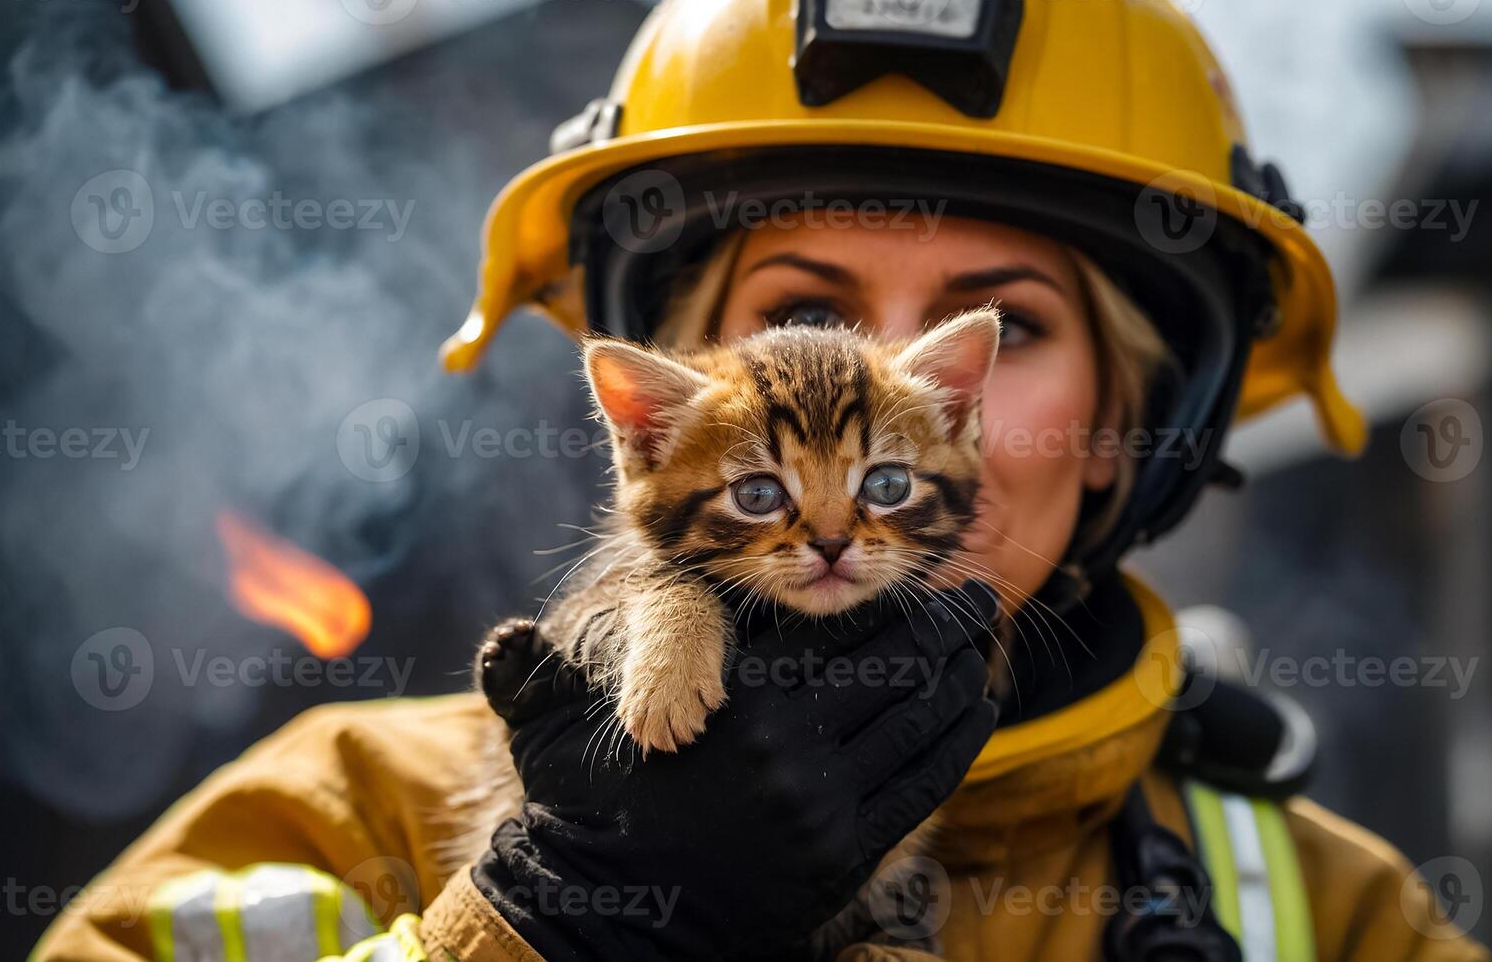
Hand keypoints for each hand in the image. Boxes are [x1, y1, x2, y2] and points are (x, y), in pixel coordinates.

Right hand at [471, 581, 1000, 959]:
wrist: (606, 922)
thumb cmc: (582, 813)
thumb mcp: (546, 734)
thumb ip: (535, 674)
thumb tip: (511, 636)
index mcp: (730, 697)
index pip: (836, 626)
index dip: (886, 593)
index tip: (917, 568)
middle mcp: (785, 743)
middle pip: (894, 662)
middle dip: (945, 621)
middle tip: (978, 591)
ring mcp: (822, 802)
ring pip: (919, 717)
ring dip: (961, 673)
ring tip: (980, 642)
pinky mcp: (845, 852)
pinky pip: (924, 781)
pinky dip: (960, 739)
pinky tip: (976, 710)